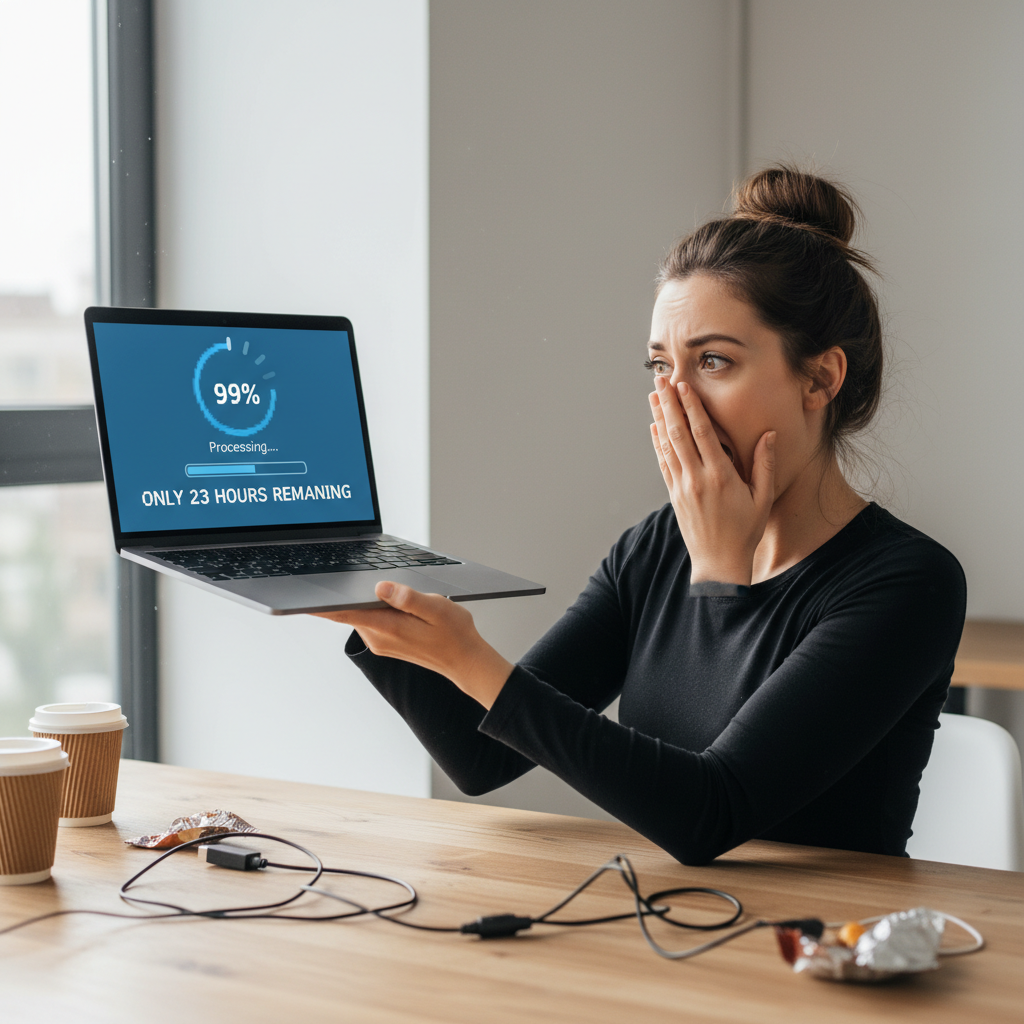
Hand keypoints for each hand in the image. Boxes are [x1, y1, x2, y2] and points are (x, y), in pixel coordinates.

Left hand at [314, 581, 513, 708]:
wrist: (466, 661)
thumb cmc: (455, 634)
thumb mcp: (437, 609)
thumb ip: (408, 598)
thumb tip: (381, 587)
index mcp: (388, 627)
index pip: (344, 612)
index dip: (321, 603)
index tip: (301, 595)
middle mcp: (379, 638)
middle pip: (350, 610)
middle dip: (344, 592)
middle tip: (337, 572)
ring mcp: (381, 642)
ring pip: (360, 614)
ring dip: (363, 599)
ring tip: (380, 586)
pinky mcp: (386, 642)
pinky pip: (370, 620)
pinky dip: (372, 607)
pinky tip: (389, 600)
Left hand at [649, 377, 774, 585]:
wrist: (719, 563)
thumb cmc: (746, 531)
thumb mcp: (763, 499)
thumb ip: (765, 465)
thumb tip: (768, 434)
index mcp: (720, 476)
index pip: (702, 433)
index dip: (691, 407)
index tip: (683, 386)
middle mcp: (697, 479)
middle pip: (678, 433)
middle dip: (668, 404)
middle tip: (660, 379)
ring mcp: (682, 487)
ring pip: (667, 445)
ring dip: (659, 418)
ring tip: (653, 395)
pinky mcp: (674, 496)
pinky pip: (663, 463)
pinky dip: (658, 443)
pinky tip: (655, 427)